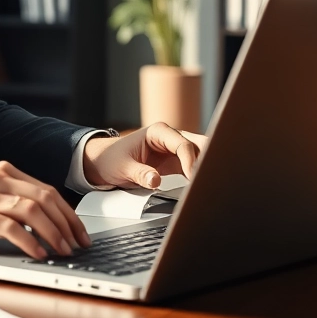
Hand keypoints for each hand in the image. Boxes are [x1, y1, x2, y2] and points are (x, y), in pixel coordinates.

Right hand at [0, 161, 91, 259]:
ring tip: (63, 251)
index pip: (47, 190)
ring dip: (54, 233)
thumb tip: (50, 224)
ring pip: (34, 210)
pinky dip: (31, 241)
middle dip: (67, 224)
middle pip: (46, 198)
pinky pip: (13, 227)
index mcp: (4, 171)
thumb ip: (13, 201)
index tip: (80, 232)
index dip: (68, 213)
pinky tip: (39, 253)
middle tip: (78, 244)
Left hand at [82, 122, 207, 188]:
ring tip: (213, 183)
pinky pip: (194, 166)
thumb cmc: (111, 159)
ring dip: (207, 166)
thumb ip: (139, 174)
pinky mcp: (176, 162)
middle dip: (208, 159)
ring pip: (200, 154)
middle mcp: (170, 137)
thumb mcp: (123, 168)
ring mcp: (175, 149)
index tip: (193, 178)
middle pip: (198, 145)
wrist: (104, 162)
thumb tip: (155, 181)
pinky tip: (206, 185)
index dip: (191, 161)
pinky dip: (201, 174)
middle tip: (213, 178)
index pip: (183, 145)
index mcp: (158, 132)